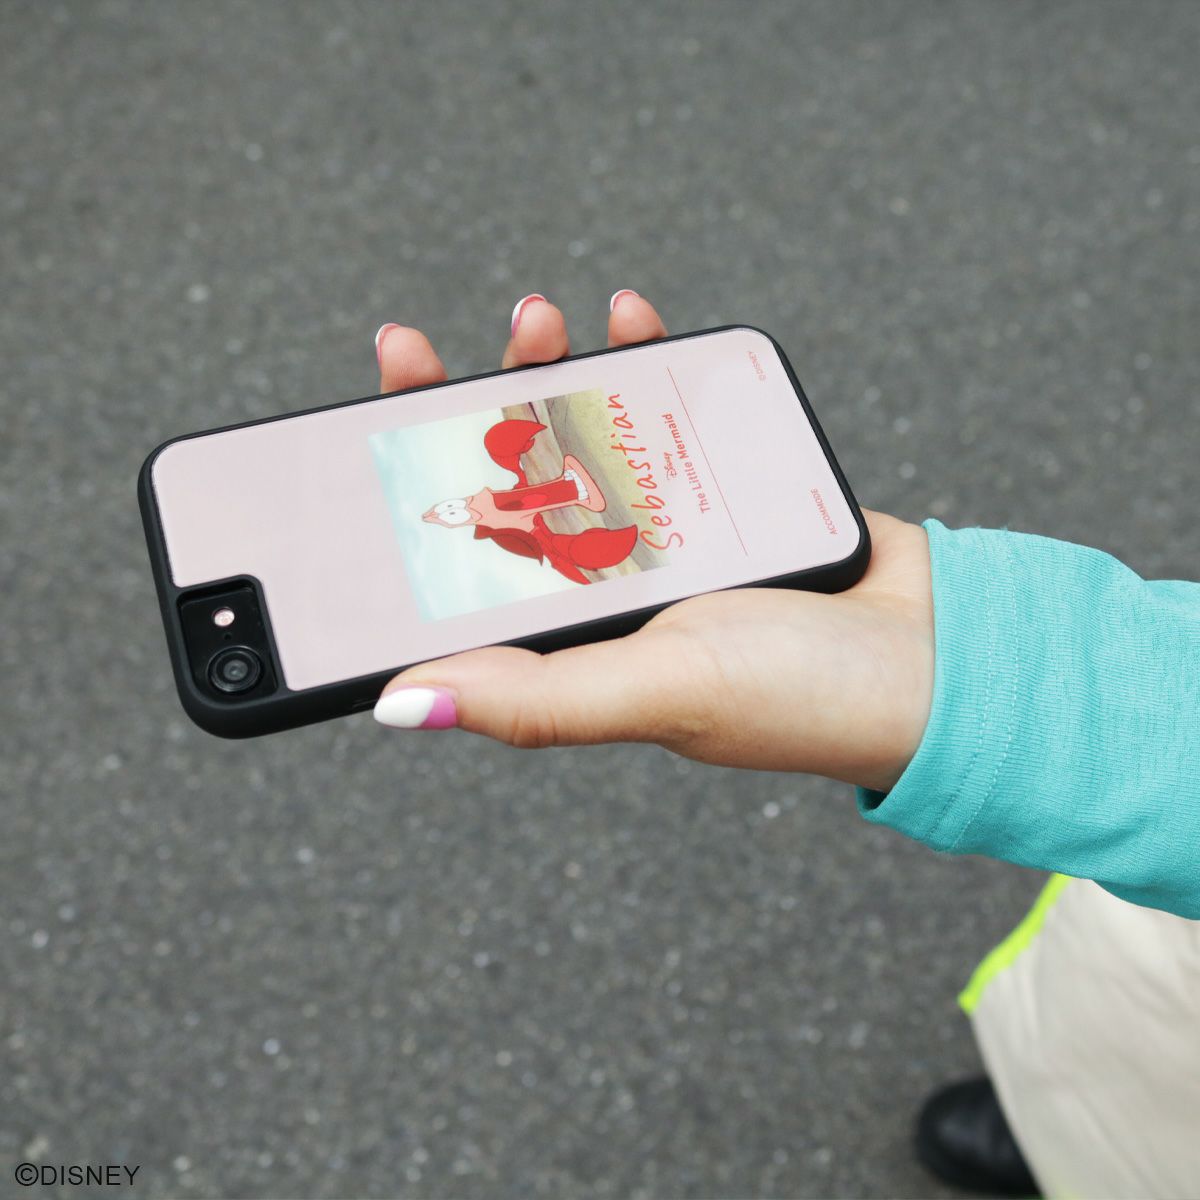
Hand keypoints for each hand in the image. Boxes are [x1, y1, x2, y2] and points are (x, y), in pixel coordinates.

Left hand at [373, 293, 933, 792]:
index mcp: (564, 633)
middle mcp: (600, 576)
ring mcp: (658, 524)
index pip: (456, 555)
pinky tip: (625, 316)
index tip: (359, 424)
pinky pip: (662, 411)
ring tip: (535, 318)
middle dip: (456, 409)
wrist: (935, 655)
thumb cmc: (797, 696)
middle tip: (420, 350)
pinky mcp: (717, 485)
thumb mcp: (653, 694)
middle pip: (504, 478)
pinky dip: (641, 357)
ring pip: (578, 432)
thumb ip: (533, 700)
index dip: (400, 493)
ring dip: (541, 369)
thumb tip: (398, 704)